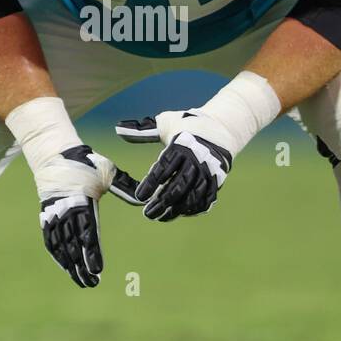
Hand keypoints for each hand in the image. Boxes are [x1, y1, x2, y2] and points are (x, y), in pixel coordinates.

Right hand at [37, 144, 139, 286]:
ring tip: (81, 281)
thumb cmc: (86, 162)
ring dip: (70, 264)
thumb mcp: (107, 171)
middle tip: (91, 283)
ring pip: (61, 245)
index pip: (87, 232)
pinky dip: (57, 254)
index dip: (91, 252)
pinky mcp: (46, 215)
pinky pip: (50, 239)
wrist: (55, 154)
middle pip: (73, 244)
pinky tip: (65, 266)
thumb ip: (125, 186)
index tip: (97, 269)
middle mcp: (65, 210)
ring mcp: (53, 214)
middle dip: (81, 265)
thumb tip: (144, 199)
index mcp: (81, 201)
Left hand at [115, 109, 232, 220]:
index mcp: (181, 145)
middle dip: (161, 202)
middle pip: (177, 186)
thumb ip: (141, 130)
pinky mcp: (217, 180)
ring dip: (176, 209)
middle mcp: (196, 160)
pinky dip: (193, 209)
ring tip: (160, 218)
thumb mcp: (165, 122)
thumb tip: (118, 129)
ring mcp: (208, 172)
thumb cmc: (187, 124)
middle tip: (147, 213)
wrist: (223, 127)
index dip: (151, 184)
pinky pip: (205, 199)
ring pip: (192, 196)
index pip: (163, 169)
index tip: (140, 196)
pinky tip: (179, 213)